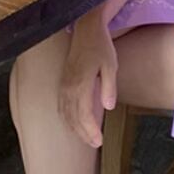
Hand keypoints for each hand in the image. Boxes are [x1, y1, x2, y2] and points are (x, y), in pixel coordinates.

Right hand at [58, 10, 117, 147]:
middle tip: (95, 144)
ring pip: (65, 113)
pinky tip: (73, 124)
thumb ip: (109, 87)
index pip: (83, 115)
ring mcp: (63, 85)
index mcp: (81, 84)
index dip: (90, 130)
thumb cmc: (101, 47)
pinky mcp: (63, 82)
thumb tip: (108, 107)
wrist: (86, 29)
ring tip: (86, 138)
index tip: (99, 141)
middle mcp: (68, 87)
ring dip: (74, 128)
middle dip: (83, 134)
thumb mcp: (111, 65)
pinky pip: (61, 106)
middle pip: (73, 118)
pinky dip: (67, 118)